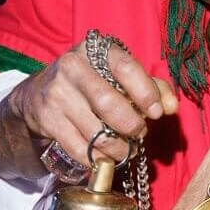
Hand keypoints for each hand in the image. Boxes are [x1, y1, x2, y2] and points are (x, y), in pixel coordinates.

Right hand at [0, 37, 177, 179]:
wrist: (38, 94)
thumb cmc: (93, 82)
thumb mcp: (120, 76)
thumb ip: (152, 87)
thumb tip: (171, 106)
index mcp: (96, 50)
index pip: (126, 68)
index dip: (146, 93)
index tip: (157, 113)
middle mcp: (73, 67)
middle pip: (109, 104)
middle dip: (131, 125)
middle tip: (140, 133)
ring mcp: (56, 93)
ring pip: (95, 131)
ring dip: (117, 147)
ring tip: (125, 148)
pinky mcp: (47, 119)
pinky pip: (79, 147)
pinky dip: (97, 159)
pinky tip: (106, 158)